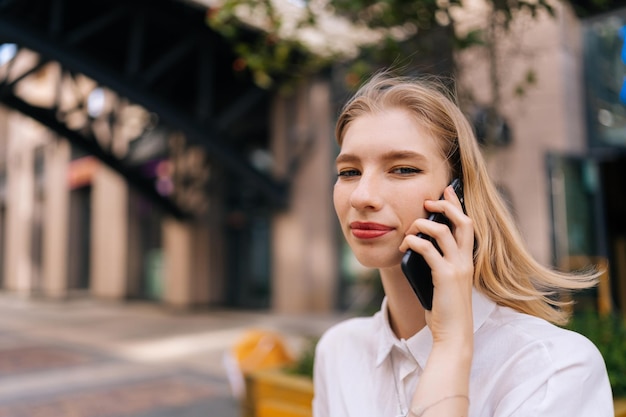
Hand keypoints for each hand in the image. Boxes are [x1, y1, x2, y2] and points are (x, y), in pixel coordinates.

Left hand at [399, 184, 474, 345]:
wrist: (453, 334)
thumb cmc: (444, 310)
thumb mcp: (442, 282)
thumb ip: (436, 264)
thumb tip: (417, 247)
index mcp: (466, 261)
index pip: (466, 225)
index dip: (457, 205)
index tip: (446, 191)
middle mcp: (465, 261)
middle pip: (462, 221)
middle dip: (445, 205)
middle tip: (428, 200)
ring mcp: (457, 268)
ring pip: (443, 231)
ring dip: (423, 224)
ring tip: (410, 228)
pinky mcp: (445, 276)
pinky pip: (428, 249)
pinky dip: (414, 241)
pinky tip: (405, 244)